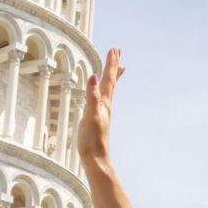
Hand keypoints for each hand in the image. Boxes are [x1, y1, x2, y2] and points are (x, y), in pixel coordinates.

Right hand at [78, 48, 126, 163]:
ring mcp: (102, 112)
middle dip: (113, 66)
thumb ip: (91, 96)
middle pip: (111, 81)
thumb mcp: (90, 114)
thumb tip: (92, 75)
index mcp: (104, 102)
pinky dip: (103, 92)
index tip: (114, 48)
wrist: (95, 158)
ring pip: (109, 90)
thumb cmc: (92, 138)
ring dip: (112, 77)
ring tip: (118, 69)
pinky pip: (102, 99)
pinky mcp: (97, 119)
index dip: (111, 63)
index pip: (108, 78)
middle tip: (117, 51)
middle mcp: (105, 105)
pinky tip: (101, 95)